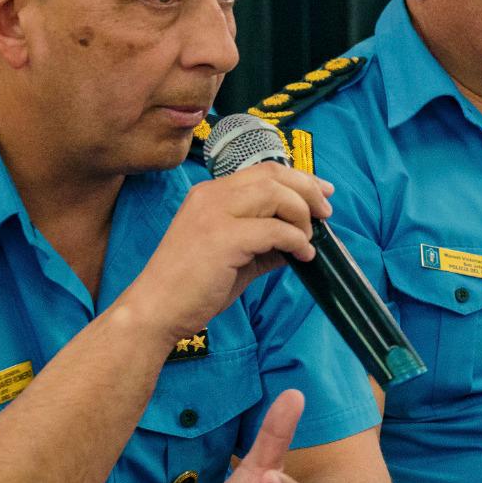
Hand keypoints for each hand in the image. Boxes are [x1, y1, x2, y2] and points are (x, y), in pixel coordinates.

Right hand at [118, 164, 326, 346]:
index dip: (299, 178)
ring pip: (275, 194)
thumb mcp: (234, 256)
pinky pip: (274, 229)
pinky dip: (296, 240)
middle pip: (273, 175)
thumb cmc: (192, 287)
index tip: (322, 191)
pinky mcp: (222, 238)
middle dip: (308, 190)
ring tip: (309, 239)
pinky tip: (302, 255)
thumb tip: (300, 240)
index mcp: (210, 195)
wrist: (155, 311)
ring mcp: (214, 214)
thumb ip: (265, 243)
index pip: (263, 171)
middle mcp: (211, 196)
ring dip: (302, 214)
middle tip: (325, 213)